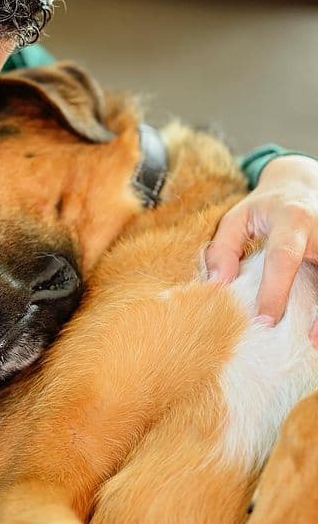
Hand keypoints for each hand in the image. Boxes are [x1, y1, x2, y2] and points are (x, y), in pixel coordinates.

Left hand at [205, 154, 317, 334]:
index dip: (274, 290)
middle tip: (307, 339)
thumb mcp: (238, 217)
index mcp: (291, 220)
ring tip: (315, 341)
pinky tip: (316, 328)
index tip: (264, 319)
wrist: (302, 183)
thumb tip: (216, 284)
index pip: (284, 258)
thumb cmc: (265, 206)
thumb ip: (223, 248)